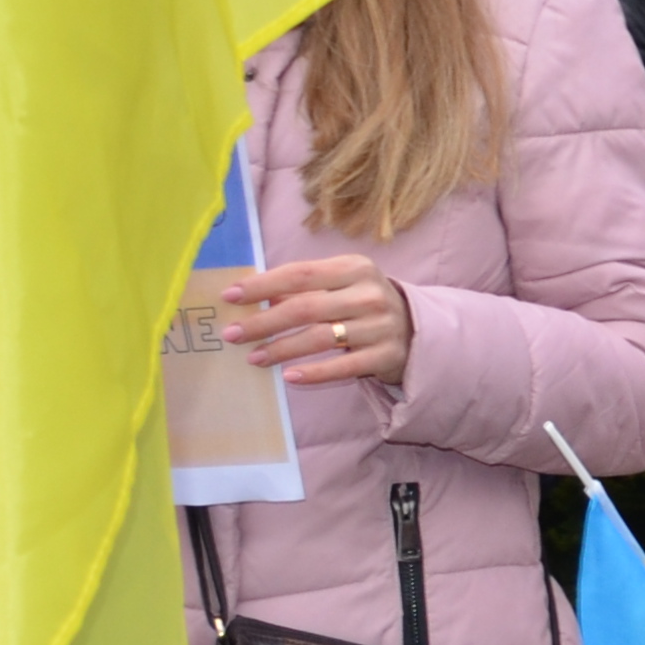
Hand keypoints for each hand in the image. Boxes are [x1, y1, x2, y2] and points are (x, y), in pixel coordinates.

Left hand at [216, 256, 411, 384]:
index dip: (262, 285)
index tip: (230, 296)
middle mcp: (368, 294)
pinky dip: (314, 373)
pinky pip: (342, 367)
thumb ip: (304, 287)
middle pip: (306, 308)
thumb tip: (255, 298)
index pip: (300, 274)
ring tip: (254, 358)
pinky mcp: (385, 356)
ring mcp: (380, 326)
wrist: (415, 329)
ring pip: (320, 338)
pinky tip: (289, 377)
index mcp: (355, 267)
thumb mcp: (340, 284)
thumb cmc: (363, 303)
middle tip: (232, 334)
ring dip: (281, 349)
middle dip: (264, 322)